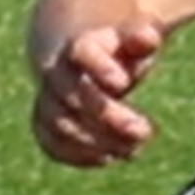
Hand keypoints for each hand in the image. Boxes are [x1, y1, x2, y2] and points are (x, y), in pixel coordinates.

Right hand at [30, 16, 164, 166]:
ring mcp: (49, 99)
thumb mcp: (135, 37)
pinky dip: (77, 155)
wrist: (81, 56)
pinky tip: (108, 158)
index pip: (81, 53)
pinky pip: (50, 143)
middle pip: (72, 95)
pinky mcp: (45, 123)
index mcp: (82, 46)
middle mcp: (58, 72)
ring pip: (59, 124)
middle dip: (107, 116)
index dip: (99, 68)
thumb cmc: (118, 48)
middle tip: (143, 132)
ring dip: (97, 142)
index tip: (122, 84)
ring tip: (132, 150)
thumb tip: (149, 37)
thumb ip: (143, 37)